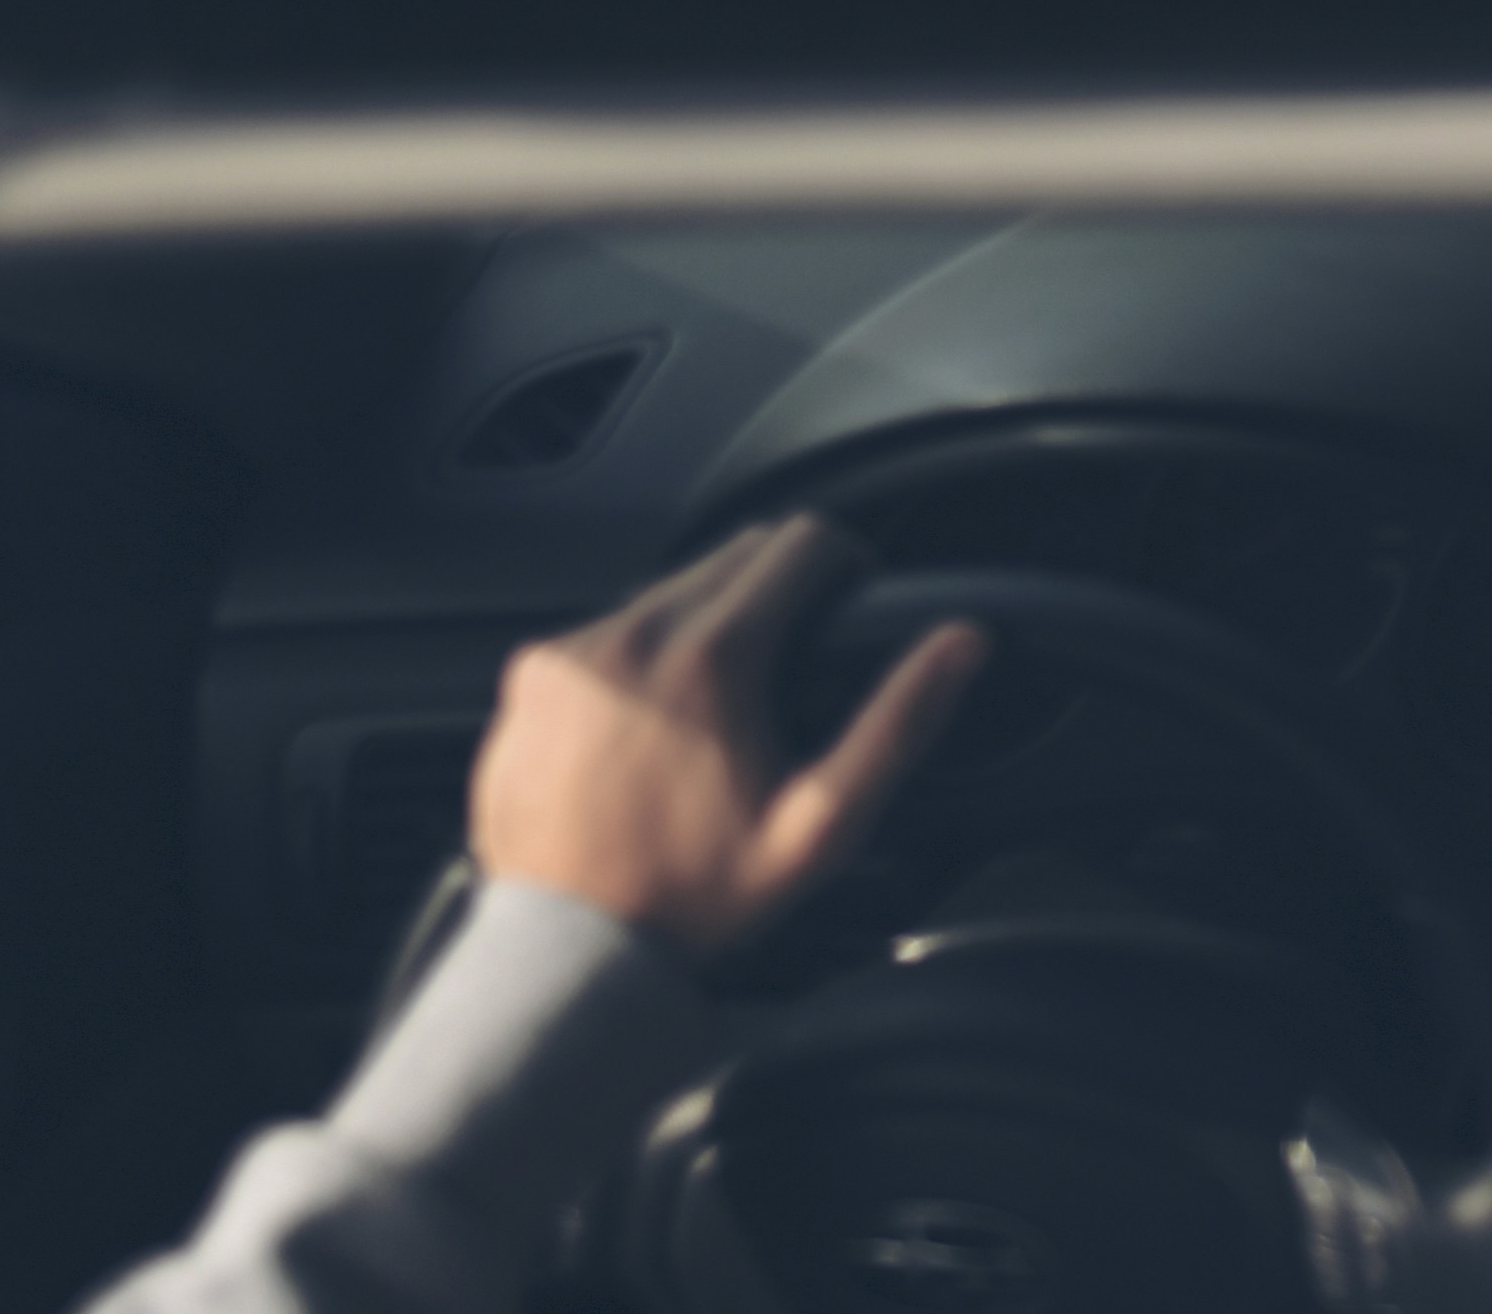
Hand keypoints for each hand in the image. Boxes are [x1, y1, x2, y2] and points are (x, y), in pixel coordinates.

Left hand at [469, 515, 985, 955]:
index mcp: (711, 657)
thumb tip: (962, 641)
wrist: (563, 948)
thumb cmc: (695, 896)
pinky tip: (647, 724)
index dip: (842, 563)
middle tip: (786, 666)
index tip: (847, 601)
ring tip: (714, 705)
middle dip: (774, 592)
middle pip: (732, 555)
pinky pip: (604, 629)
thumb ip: (896, 725)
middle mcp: (632, 635)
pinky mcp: (529, 676)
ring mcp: (571, 652)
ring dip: (704, 620)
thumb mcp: (817, 828)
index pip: (798, 542)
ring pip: (667, 588)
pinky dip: (636, 656)